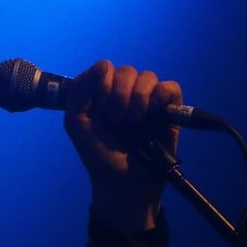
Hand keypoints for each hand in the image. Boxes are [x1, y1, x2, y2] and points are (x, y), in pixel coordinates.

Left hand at [63, 60, 183, 234]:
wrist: (122, 181)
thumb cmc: (97, 154)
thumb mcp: (76, 122)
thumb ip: (79, 91)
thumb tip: (104, 65)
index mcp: (103, 94)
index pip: (106, 67)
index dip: (103, 82)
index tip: (100, 105)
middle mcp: (126, 94)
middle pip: (127, 70)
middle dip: (120, 95)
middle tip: (117, 120)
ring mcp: (148, 102)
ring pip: (148, 76)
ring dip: (138, 99)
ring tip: (133, 123)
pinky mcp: (169, 111)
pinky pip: (171, 87)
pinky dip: (161, 95)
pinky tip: (152, 113)